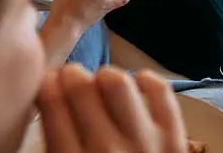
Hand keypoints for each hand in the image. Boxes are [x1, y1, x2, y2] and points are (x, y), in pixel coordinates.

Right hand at [37, 65, 187, 152]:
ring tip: (103, 88)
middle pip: (82, 88)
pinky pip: (160, 91)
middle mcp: (106, 152)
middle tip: (72, 81)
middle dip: (72, 77)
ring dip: (106, 78)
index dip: (46, 85)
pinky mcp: (176, 141)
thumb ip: (54, 147)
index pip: (51, 103)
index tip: (48, 84)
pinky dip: (145, 82)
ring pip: (118, 82)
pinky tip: (136, 88)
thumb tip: (50, 104)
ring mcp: (145, 145)